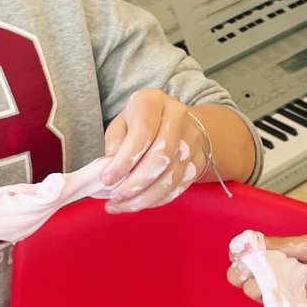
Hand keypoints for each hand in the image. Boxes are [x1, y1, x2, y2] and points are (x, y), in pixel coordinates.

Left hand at [102, 88, 204, 211]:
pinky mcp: (199, 161)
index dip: (124, 159)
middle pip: (161, 155)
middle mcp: (178, 117)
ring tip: (122, 205)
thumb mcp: (122, 123)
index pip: (143, 132)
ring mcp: (192, 140)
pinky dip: (157, 199)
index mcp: (153, 101)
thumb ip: (115, 143)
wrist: (176, 122)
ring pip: (172, 176)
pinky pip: (179, 186)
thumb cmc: (141, 122)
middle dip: (136, 182)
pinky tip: (139, 203)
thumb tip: (109, 169)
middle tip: (116, 197)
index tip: (107, 178)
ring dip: (145, 196)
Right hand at [227, 234, 306, 306]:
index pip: (256, 251)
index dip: (243, 251)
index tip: (238, 251)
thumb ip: (284, 245)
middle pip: (249, 271)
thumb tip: (255, 245)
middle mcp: (282, 274)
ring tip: (267, 280)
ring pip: (255, 289)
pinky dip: (268, 298)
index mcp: (286, 253)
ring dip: (255, 283)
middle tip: (244, 268)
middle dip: (242, 269)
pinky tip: (274, 292)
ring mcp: (285, 294)